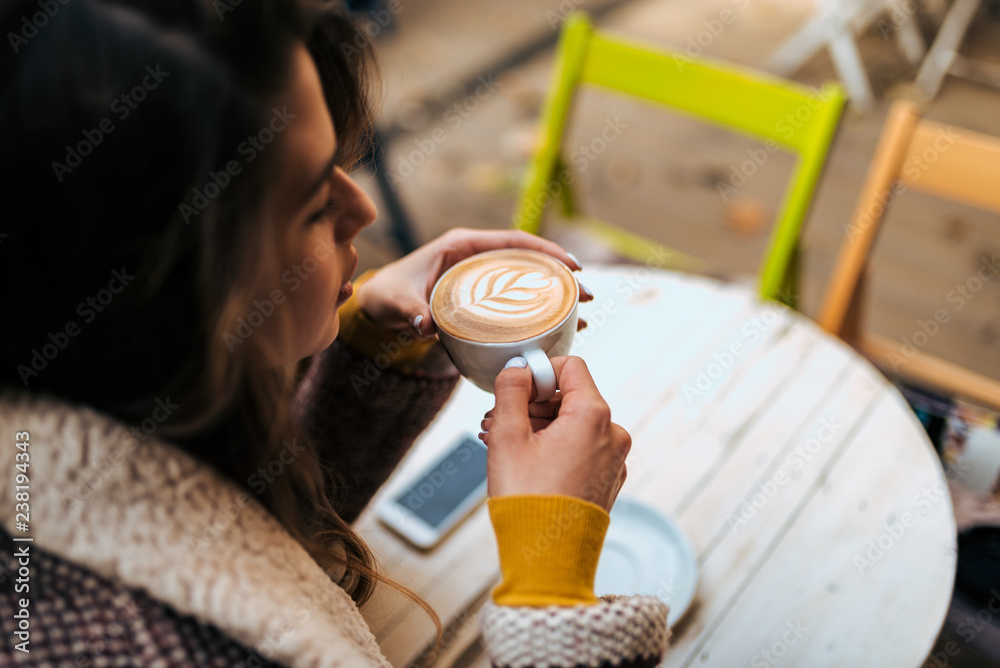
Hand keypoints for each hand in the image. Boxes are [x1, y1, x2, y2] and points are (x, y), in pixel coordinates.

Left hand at [356, 228, 592, 336]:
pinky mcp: (482, 298)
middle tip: (588, 296)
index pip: (513, 241)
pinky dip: (537, 313)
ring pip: (527, 282)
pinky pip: (516, 301)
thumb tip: (425, 324)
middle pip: (529, 261)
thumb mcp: (397, 301)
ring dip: (555, 297)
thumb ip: (410, 310)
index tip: (572, 265)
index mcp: (463, 245)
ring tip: (582, 317)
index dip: (546, 250)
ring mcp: (482, 278)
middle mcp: (477, 258)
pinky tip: (557, 331)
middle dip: (561, 277)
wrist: (379, 304)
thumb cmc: (388, 295)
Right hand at [480, 356, 630, 512]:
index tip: (514, 388)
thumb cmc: (528, 499)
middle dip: (531, 405)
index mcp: (594, 415)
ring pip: (573, 426)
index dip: (538, 371)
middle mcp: (613, 434)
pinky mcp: (607, 482)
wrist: (548, 561)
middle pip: (570, 398)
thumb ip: (511, 391)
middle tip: (496, 420)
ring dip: (537, 428)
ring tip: (500, 444)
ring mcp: (613, 461)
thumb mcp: (508, 436)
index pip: (571, 367)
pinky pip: (580, 451)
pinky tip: (523, 463)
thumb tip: (518, 368)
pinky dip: (553, 450)